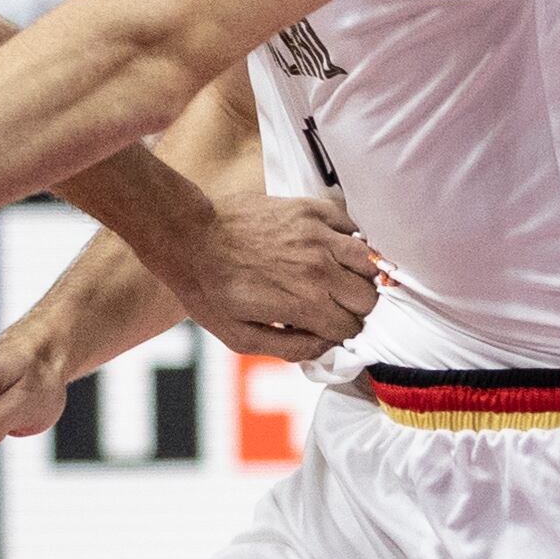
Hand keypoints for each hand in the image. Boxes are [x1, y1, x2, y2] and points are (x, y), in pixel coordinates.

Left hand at [147, 186, 383, 361]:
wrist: (189, 236)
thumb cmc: (209, 289)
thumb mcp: (240, 337)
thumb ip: (288, 348)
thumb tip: (324, 348)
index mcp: (306, 303)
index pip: (353, 328)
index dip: (343, 334)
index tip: (330, 329)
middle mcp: (320, 268)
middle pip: (369, 298)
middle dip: (356, 309)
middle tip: (335, 307)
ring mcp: (319, 235)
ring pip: (370, 262)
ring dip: (360, 275)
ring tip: (340, 279)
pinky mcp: (311, 210)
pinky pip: (353, 226)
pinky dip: (351, 241)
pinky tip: (333, 250)